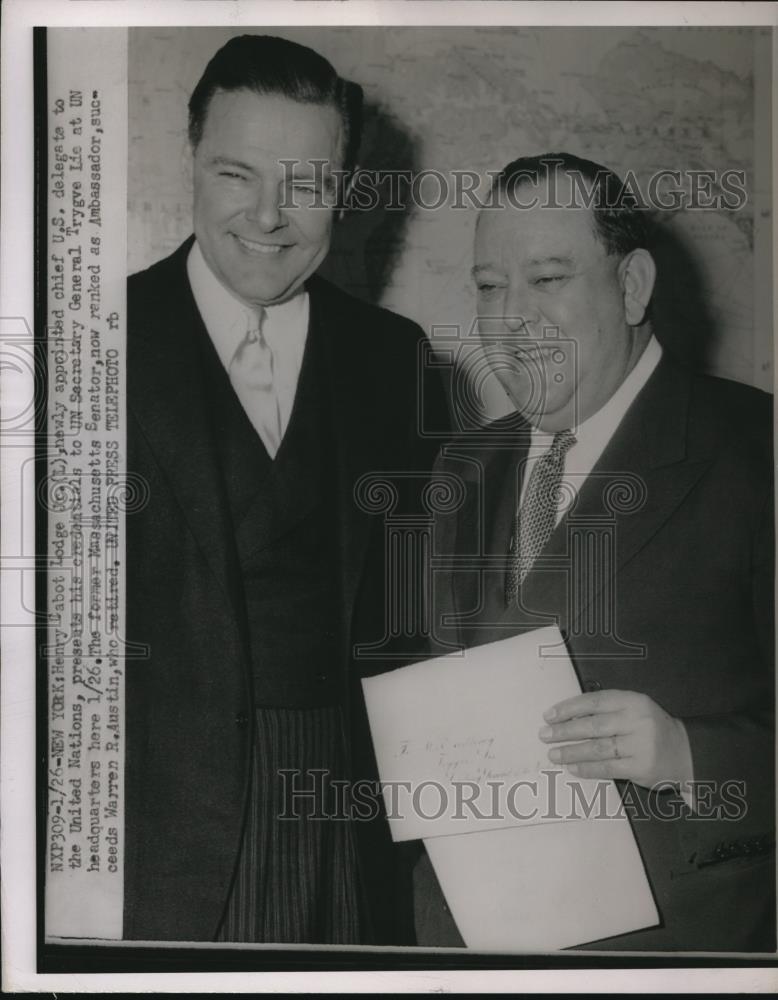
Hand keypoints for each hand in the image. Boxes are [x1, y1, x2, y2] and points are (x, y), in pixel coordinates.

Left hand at [538, 688, 692, 789]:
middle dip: (565, 731)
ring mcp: (640, 745)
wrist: (685, 752)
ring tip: (553, 753)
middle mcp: (637, 721)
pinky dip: (587, 768)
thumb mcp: (634, 710)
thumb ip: (607, 711)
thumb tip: (568, 717)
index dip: (569, 708)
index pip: (594, 702)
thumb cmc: (650, 728)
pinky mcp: (641, 768)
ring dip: (571, 751)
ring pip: (598, 748)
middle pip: (593, 726)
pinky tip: (572, 768)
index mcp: (633, 701)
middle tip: (545, 735)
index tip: (550, 715)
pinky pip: (608, 768)